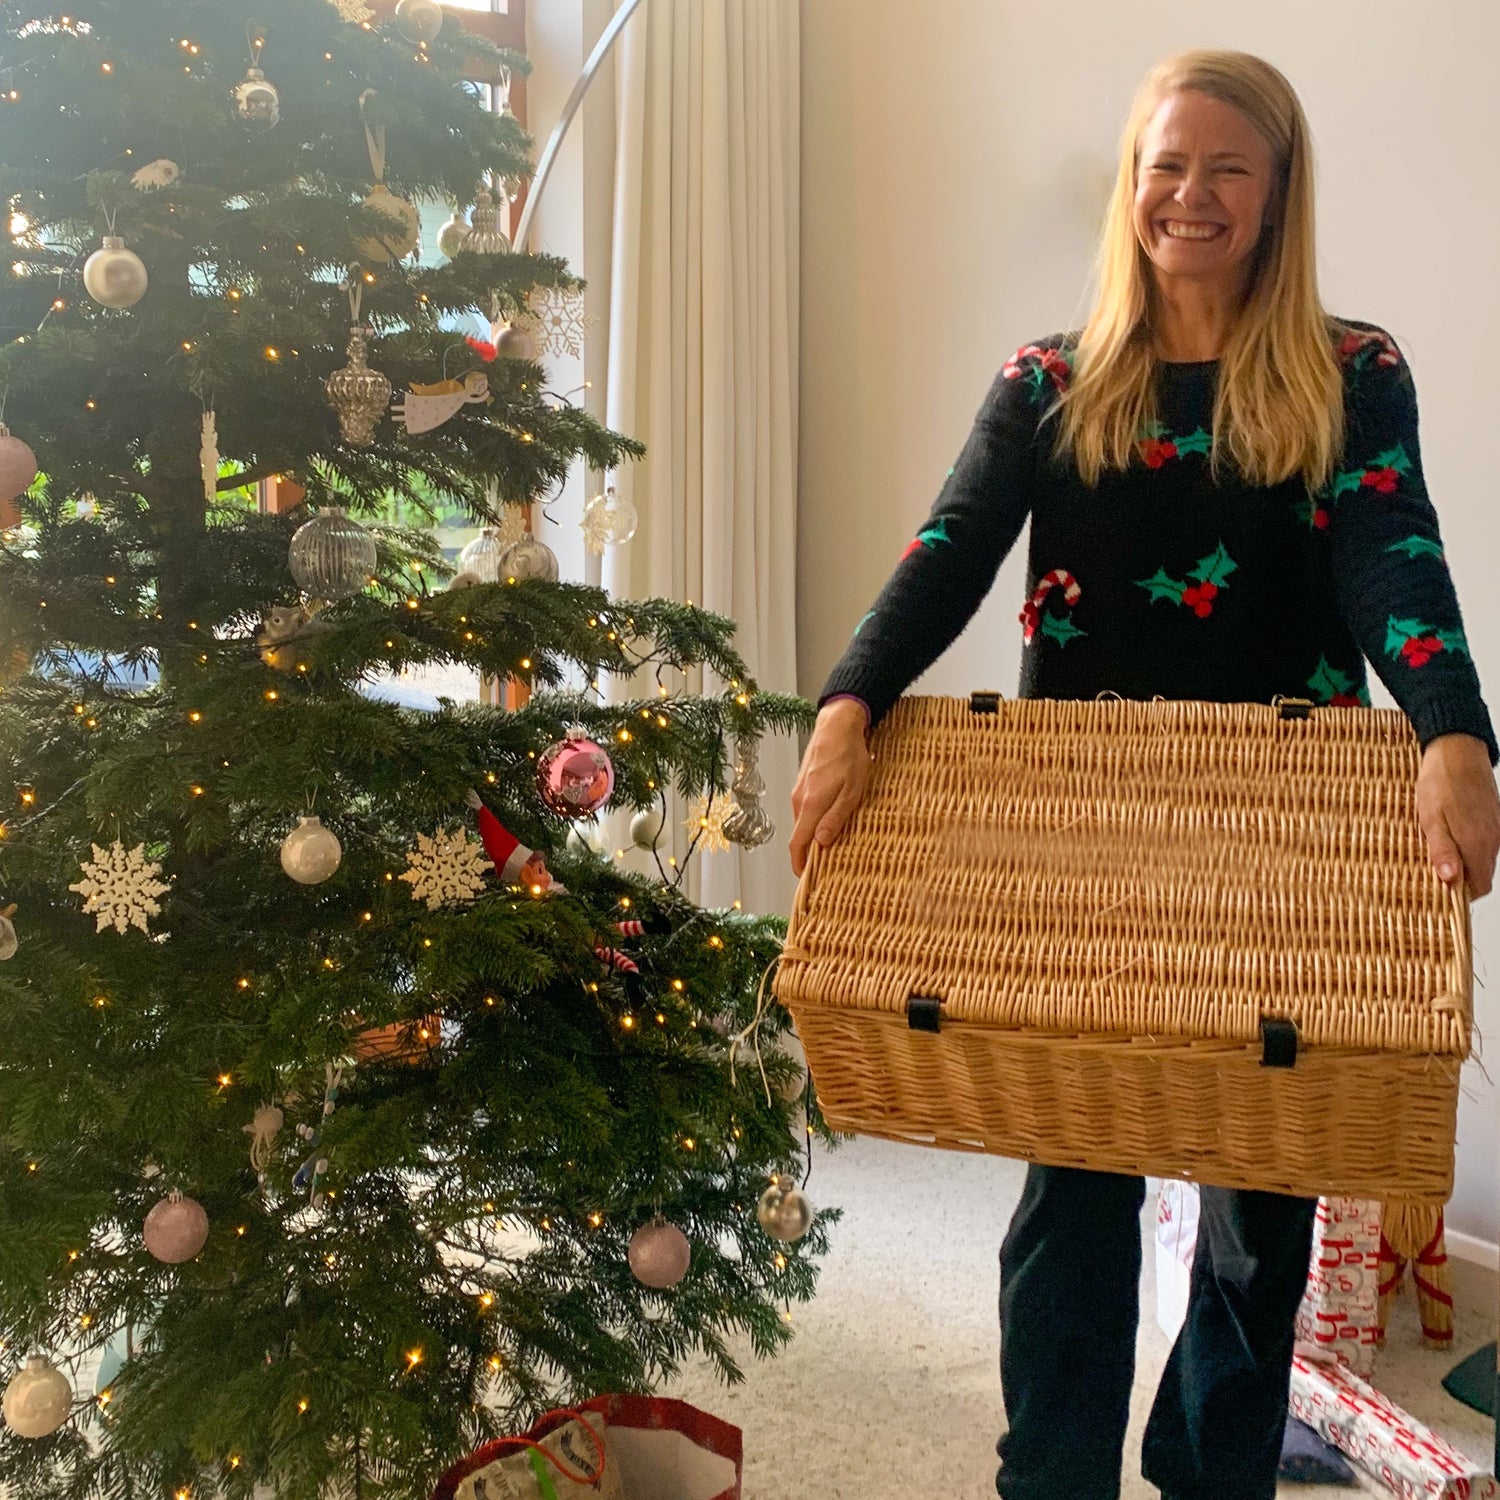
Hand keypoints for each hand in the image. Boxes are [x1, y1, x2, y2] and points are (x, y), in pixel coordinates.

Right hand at [789, 699, 872, 877]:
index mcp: (810, 805)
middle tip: (826, 866)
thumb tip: (821, 843)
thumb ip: (836, 818)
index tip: (805, 878)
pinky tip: (830, 818)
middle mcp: (799, 800)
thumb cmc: (849, 757)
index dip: (799, 864)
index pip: (797, 843)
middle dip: (809, 852)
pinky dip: (814, 819)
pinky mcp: (804, 782)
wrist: (837, 724)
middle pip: (799, 834)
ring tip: (832, 844)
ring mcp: (799, 790)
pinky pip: (806, 807)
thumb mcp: (851, 792)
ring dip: (813, 834)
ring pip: (804, 820)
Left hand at [1416, 734, 1499, 897]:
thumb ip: (1442, 850)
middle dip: (1459, 880)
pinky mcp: (1492, 817)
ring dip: (1462, 862)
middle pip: (1481, 875)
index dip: (1460, 895)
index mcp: (1477, 843)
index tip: (1438, 894)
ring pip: (1482, 859)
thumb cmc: (1440, 781)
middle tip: (1430, 873)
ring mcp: (1494, 828)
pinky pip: (1483, 842)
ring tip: (1434, 853)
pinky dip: (1467, 847)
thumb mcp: (1430, 818)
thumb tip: (1451, 881)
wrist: (1457, 748)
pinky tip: (1447, 836)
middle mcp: (1492, 839)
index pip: (1479, 887)